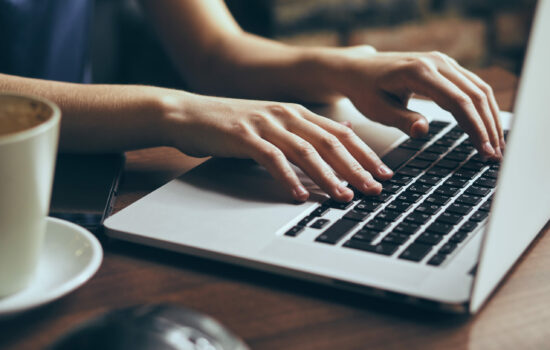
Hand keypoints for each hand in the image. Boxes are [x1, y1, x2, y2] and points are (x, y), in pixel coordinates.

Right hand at [161, 92, 394, 201]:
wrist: (189, 113)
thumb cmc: (231, 123)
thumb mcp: (275, 121)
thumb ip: (307, 128)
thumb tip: (343, 133)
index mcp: (297, 112)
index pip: (341, 134)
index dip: (365, 154)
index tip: (383, 173)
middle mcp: (286, 115)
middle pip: (330, 143)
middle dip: (356, 168)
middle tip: (375, 189)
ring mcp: (265, 124)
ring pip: (306, 151)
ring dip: (328, 177)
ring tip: (344, 197)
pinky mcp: (244, 136)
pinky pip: (272, 160)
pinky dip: (288, 179)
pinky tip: (299, 197)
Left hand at [334, 46, 504, 159]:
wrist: (360, 69)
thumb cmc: (366, 89)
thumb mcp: (377, 109)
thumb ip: (401, 120)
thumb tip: (422, 130)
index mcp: (419, 72)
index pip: (457, 101)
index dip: (474, 127)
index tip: (483, 150)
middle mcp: (436, 62)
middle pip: (475, 95)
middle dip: (488, 126)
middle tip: (495, 155)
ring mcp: (444, 62)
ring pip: (479, 89)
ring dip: (491, 117)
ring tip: (496, 145)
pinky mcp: (447, 67)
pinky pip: (472, 86)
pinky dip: (483, 107)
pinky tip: (487, 126)